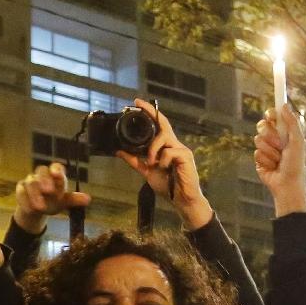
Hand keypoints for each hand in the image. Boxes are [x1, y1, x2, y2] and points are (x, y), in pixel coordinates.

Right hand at [13, 162, 92, 233]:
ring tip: (40, 207)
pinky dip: (25, 201)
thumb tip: (87, 199)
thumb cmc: (53, 201)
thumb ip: (74, 200)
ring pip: (31, 183)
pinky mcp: (20, 190)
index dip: (57, 170)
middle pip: (42, 171)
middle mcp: (41, 175)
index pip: (56, 167)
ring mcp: (29, 181)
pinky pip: (21, 193)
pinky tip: (31, 210)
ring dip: (35, 195)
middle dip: (45, 180)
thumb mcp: (64, 202)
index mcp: (54, 175)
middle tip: (49, 191)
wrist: (37, 210)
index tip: (59, 175)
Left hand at [117, 100, 212, 229]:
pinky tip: (164, 169)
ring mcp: (181, 150)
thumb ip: (135, 161)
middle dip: (150, 113)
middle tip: (137, 105)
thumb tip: (119, 152)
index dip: (150, 113)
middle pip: (163, 125)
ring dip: (152, 149)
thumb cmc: (169, 186)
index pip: (159, 125)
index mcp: (166, 147)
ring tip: (152, 163)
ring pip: (163, 138)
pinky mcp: (186, 157)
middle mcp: (175, 145)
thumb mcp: (147, 172)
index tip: (137, 103)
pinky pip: (169, 152)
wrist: (182, 201)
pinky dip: (162, 160)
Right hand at [254, 106, 305, 216]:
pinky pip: (256, 153)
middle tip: (279, 144)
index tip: (270, 116)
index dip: (270, 114)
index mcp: (285, 132)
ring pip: (258, 139)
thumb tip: (284, 105)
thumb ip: (292, 122)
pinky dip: (266, 160)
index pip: (273, 116)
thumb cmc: (296, 164)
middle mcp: (274, 138)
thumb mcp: (298, 141)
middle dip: (270, 135)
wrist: (287, 184)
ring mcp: (265, 148)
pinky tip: (272, 167)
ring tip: (278, 160)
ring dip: (270, 150)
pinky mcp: (259, 159)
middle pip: (262, 125)